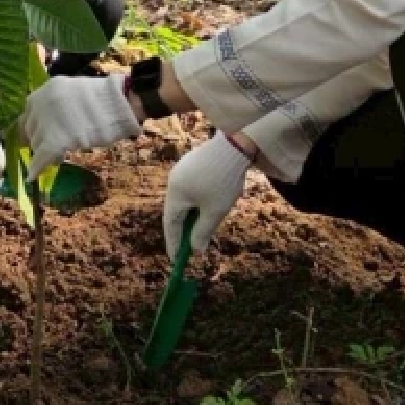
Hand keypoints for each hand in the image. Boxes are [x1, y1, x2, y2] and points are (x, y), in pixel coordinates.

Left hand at [21, 72, 140, 176]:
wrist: (121, 103)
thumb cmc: (104, 100)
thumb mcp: (73, 93)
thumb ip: (58, 105)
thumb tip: (48, 125)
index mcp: (45, 90)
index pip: (29, 113)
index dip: (36, 128)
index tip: (42, 136)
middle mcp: (41, 103)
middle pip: (31, 129)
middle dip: (40, 141)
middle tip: (52, 150)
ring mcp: (47, 120)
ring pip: (36, 144)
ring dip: (43, 152)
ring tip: (58, 157)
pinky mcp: (55, 139)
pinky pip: (41, 157)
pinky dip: (37, 168)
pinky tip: (34, 175)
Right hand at [163, 134, 250, 259]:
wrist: (234, 144)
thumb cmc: (223, 180)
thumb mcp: (214, 211)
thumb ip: (202, 232)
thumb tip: (195, 249)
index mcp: (174, 194)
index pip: (170, 225)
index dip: (173, 244)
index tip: (176, 260)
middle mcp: (173, 181)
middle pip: (175, 212)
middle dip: (182, 231)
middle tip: (188, 248)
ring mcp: (182, 170)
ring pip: (183, 200)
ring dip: (190, 216)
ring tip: (200, 229)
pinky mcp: (193, 163)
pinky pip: (190, 188)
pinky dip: (196, 202)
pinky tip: (207, 206)